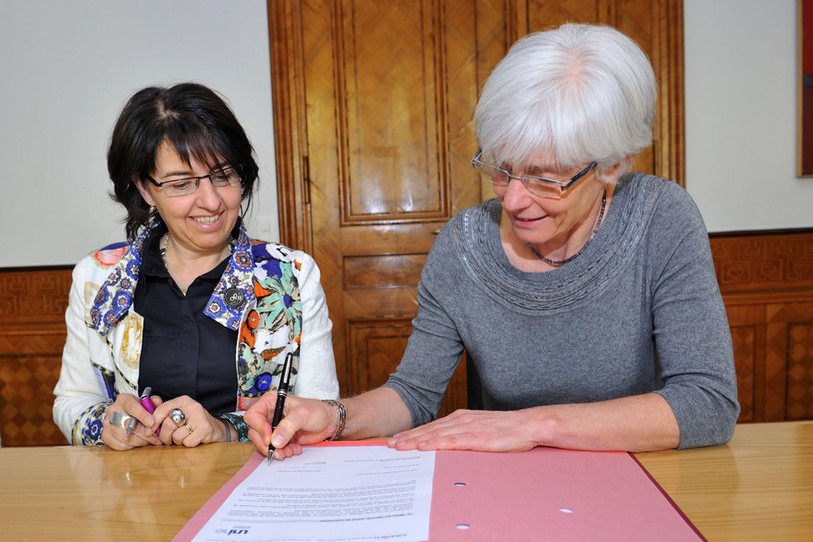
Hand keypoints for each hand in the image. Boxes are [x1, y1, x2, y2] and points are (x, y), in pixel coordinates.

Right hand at [102, 393, 160, 450]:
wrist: (122, 415)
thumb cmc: (138, 409)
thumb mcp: (146, 402)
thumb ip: (153, 402)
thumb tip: (157, 402)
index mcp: (124, 399)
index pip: (132, 407)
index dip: (142, 415)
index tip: (151, 423)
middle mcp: (113, 410)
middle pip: (129, 425)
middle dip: (145, 433)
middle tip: (156, 436)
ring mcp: (107, 424)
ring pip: (125, 438)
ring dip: (140, 441)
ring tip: (149, 440)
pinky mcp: (105, 436)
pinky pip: (120, 446)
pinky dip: (132, 446)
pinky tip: (139, 442)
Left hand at [151, 396, 228, 446]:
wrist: (215, 429)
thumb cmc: (193, 422)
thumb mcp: (179, 414)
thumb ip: (163, 412)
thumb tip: (146, 410)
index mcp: (183, 400)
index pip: (162, 409)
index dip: (152, 422)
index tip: (149, 431)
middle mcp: (192, 406)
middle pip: (168, 424)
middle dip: (165, 436)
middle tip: (167, 439)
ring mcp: (200, 417)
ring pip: (177, 436)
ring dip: (178, 441)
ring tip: (184, 437)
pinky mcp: (205, 429)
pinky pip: (187, 442)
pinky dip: (187, 444)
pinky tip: (193, 439)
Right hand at [244, 394, 336, 459]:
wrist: (329, 422)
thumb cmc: (318, 411)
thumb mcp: (303, 415)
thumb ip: (288, 426)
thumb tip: (274, 441)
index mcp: (271, 402)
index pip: (253, 415)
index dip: (258, 428)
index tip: (270, 438)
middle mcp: (269, 414)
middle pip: (255, 432)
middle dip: (266, 444)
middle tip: (279, 451)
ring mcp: (274, 427)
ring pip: (263, 443)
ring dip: (275, 451)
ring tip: (290, 451)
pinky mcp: (279, 438)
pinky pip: (273, 448)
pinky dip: (282, 452)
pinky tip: (294, 450)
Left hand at [388, 409, 538, 452]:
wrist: (528, 424)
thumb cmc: (508, 429)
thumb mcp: (481, 429)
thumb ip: (465, 434)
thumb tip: (450, 443)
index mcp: (462, 418)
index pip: (432, 427)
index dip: (414, 433)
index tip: (398, 439)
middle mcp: (461, 420)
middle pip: (429, 430)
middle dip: (408, 437)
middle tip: (390, 445)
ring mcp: (468, 428)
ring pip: (435, 434)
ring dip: (415, 440)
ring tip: (399, 446)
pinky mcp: (476, 437)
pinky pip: (451, 441)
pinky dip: (435, 443)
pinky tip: (424, 447)